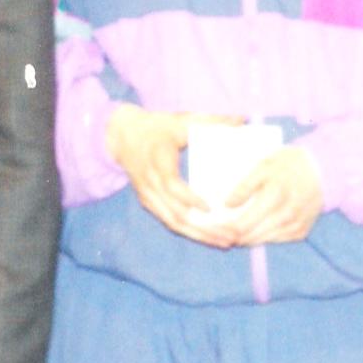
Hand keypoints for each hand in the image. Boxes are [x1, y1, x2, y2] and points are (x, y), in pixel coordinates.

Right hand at [106, 105, 241, 247]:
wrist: (121, 136)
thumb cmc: (155, 128)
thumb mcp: (180, 121)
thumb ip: (210, 121)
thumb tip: (241, 120)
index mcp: (157, 160)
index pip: (171, 184)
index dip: (190, 198)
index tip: (211, 208)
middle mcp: (150, 182)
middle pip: (175, 212)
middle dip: (204, 228)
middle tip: (230, 236)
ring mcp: (148, 195)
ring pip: (172, 222)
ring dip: (199, 235)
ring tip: (224, 242)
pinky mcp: (148, 202)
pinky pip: (168, 221)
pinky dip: (189, 232)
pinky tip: (209, 237)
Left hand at [215, 147, 323, 245]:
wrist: (321, 170)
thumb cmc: (287, 165)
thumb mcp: (262, 166)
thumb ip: (243, 186)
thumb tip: (226, 204)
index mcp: (274, 197)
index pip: (243, 225)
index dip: (225, 229)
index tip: (213, 226)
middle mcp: (286, 216)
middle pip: (251, 236)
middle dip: (232, 236)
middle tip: (218, 231)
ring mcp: (295, 226)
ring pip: (262, 240)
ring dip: (246, 238)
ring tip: (231, 231)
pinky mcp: (302, 232)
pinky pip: (276, 240)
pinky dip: (263, 236)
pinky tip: (253, 230)